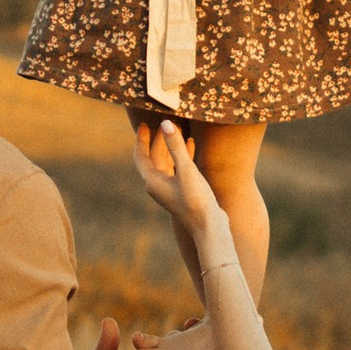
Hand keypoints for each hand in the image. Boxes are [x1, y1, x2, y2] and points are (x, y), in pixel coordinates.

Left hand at [134, 115, 223, 232]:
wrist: (209, 227)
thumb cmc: (196, 200)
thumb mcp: (186, 171)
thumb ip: (175, 146)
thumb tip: (165, 123)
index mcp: (153, 182)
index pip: (141, 156)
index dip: (142, 140)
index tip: (144, 124)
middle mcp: (158, 186)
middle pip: (154, 157)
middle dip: (159, 140)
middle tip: (165, 122)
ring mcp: (171, 189)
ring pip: (167, 162)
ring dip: (172, 146)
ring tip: (179, 128)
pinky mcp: (183, 191)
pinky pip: (179, 168)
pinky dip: (182, 155)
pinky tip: (191, 143)